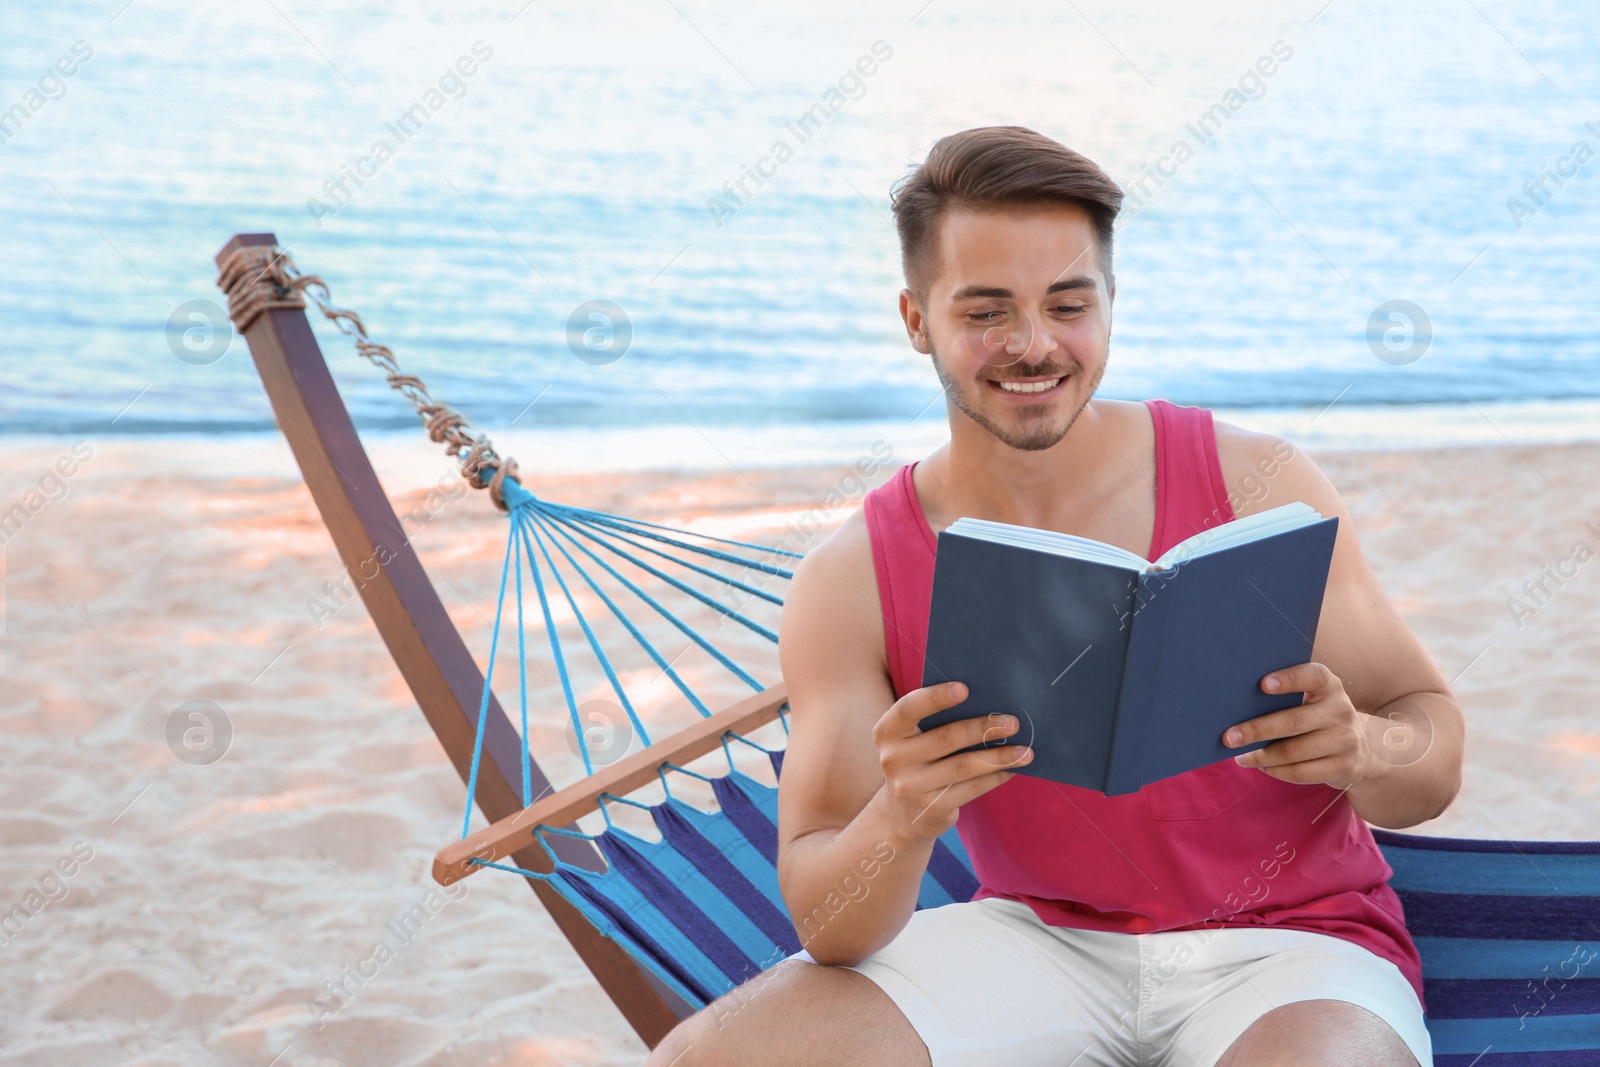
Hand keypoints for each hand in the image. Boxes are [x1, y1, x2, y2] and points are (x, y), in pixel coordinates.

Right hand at [872, 681, 1031, 840]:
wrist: (901, 815)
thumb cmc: (917, 760)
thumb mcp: (912, 739)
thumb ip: (935, 720)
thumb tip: (987, 701)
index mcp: (887, 732)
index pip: (908, 709)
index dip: (935, 697)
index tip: (965, 688)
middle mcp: (894, 759)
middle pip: (945, 738)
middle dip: (983, 728)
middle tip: (1013, 722)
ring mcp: (911, 787)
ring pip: (963, 766)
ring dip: (998, 757)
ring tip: (1025, 751)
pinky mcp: (931, 809)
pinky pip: (971, 789)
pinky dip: (995, 777)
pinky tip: (1012, 769)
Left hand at [1222, 662, 1376, 789]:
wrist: (1360, 752)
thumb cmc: (1318, 718)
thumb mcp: (1313, 700)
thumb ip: (1287, 697)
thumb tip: (1238, 707)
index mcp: (1330, 687)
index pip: (1313, 676)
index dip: (1289, 679)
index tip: (1262, 684)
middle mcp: (1341, 711)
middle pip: (1293, 721)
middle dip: (1256, 730)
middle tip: (1229, 737)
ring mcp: (1345, 741)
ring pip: (1292, 751)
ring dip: (1261, 756)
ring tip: (1241, 757)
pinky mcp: (1343, 767)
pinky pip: (1301, 773)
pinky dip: (1275, 771)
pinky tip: (1261, 766)